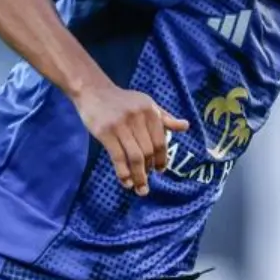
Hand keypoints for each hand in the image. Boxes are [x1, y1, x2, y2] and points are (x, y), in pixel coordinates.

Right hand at [71, 84, 187, 196]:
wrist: (93, 91)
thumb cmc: (123, 101)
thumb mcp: (146, 104)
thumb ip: (165, 118)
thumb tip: (186, 126)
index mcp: (150, 111)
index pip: (160, 141)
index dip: (162, 159)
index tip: (160, 170)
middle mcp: (137, 117)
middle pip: (148, 151)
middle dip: (149, 170)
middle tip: (147, 182)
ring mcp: (120, 125)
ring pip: (134, 157)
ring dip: (139, 176)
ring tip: (140, 188)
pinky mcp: (105, 132)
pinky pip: (117, 157)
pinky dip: (123, 173)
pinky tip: (126, 182)